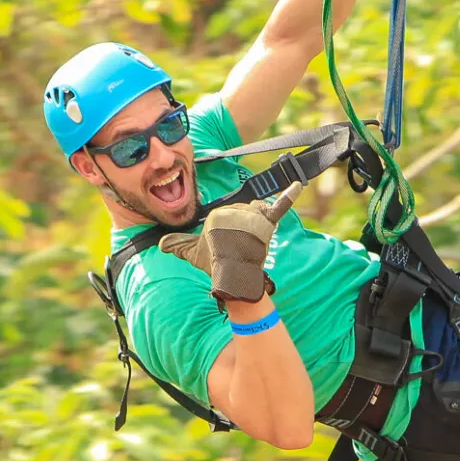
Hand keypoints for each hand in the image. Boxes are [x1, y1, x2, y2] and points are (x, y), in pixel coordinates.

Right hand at [159, 181, 302, 307]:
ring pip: (259, 212)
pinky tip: (298, 184)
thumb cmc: (213, 264)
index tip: (228, 245)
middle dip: (246, 228)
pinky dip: (290, 193)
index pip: (230, 216)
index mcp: (217, 214)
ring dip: (258, 225)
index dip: (231, 232)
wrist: (233, 277)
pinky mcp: (266, 221)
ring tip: (252, 242)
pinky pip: (280, 205)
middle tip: (240, 247)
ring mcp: (251, 216)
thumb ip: (177, 244)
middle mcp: (234, 211)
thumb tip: (161, 244)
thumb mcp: (191, 252)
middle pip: (246, 212)